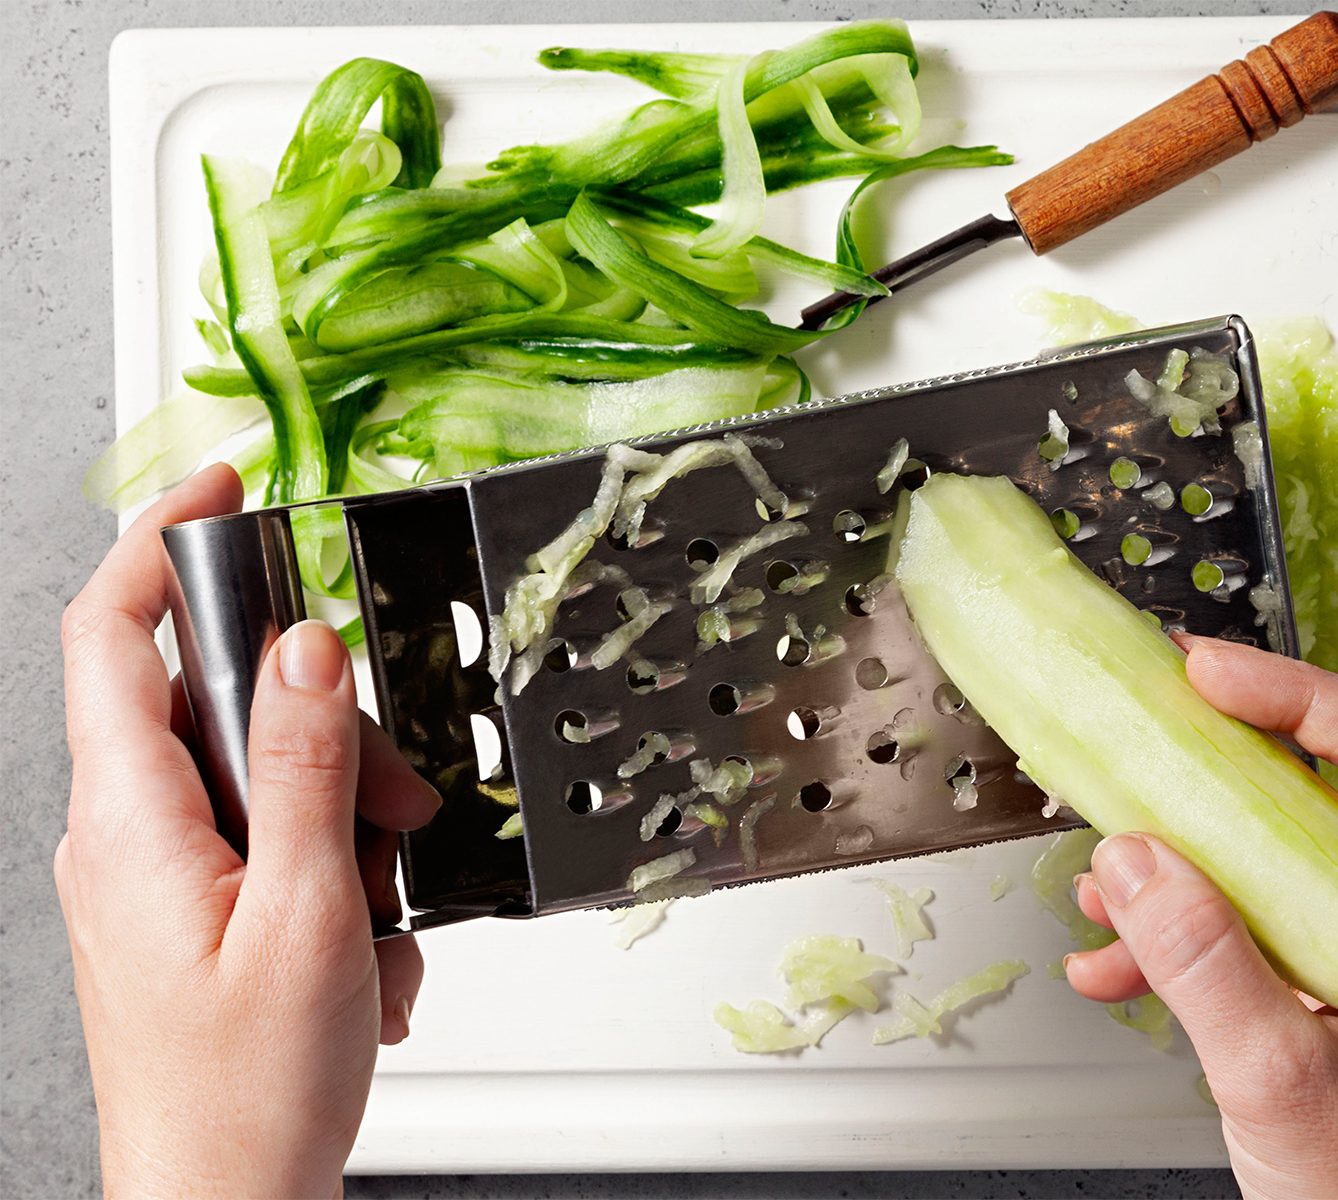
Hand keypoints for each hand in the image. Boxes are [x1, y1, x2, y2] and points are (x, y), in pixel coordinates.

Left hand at [56, 465, 440, 1197]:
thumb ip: (304, 767)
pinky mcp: (193, 910)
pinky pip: (268, 839)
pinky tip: (360, 940)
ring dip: (343, 815)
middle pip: (215, 706)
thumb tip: (301, 646)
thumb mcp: (308, 912)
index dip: (158, 541)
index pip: (110, 634)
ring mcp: (156, 876)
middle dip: (321, 731)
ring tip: (379, 899)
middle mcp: (125, 838)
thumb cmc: (246, 1094)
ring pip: (258, 774)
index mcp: (129, 824)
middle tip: (391, 795)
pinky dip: (333, 870)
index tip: (222, 482)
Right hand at [1065, 637, 1337, 1199]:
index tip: (1209, 675)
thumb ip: (1207, 966)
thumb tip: (1136, 859)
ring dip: (1190, 858)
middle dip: (1228, 762)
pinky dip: (1187, 934)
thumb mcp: (1286, 1088)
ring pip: (1285, 858)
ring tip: (1109, 874)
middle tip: (1156, 721)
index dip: (1299, 698)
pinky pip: (1262, 928)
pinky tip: (1116, 962)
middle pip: (1334, 790)